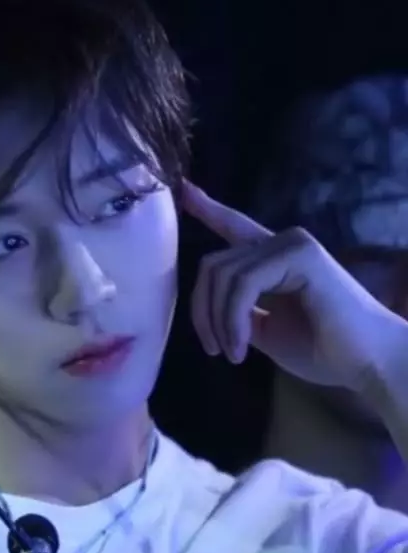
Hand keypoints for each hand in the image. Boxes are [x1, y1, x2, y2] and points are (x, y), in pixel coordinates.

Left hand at [181, 181, 406, 394]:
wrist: (368, 363)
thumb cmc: (323, 350)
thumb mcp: (265, 330)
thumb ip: (238, 311)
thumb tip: (210, 309)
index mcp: (273, 257)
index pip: (234, 227)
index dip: (208, 209)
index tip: (184, 190)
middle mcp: (282, 242)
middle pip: (213, 264)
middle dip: (202, 310)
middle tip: (215, 350)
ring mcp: (292, 243)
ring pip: (222, 275)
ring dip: (217, 322)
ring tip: (231, 353)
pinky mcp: (300, 254)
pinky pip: (241, 285)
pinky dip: (232, 320)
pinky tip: (241, 348)